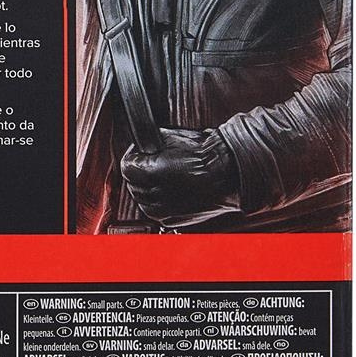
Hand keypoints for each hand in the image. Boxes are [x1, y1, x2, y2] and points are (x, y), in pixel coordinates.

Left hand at [120, 128, 236, 221]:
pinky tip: (170, 189)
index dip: (134, 156)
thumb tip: (142, 145)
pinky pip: (154, 210)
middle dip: (140, 173)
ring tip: (164, 176)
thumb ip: (150, 142)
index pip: (126, 166)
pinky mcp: (171, 220)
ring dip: (148, 188)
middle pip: (132, 183)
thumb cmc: (206, 155)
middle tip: (154, 163)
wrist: (229, 173)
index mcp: (151, 173)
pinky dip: (158, 201)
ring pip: (142, 199)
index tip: (141, 152)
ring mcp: (163, 210)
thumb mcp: (172, 137)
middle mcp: (155, 194)